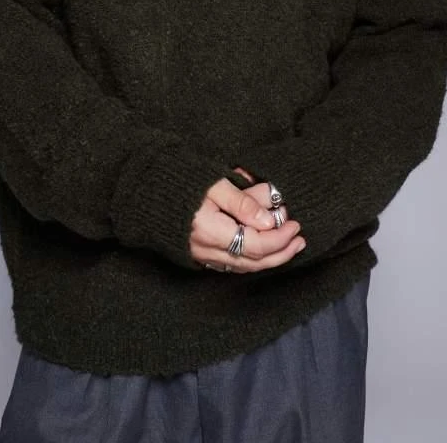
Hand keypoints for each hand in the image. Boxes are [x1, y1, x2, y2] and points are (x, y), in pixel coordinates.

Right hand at [190, 177, 305, 272]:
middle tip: (300, 238)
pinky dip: (253, 260)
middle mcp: (206, 249)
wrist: (146, 189)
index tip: (295, 223)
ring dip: (270, 258)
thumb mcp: (214, 183)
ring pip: (244, 267)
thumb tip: (269, 220)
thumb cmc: (181, 180)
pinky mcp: (199, 255)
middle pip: (252, 262)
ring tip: (290, 244)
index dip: (279, 238)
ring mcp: (201, 255)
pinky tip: (265, 250)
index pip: (255, 244)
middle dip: (281, 252)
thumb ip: (242, 201)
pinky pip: (232, 265)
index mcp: (209, 230)